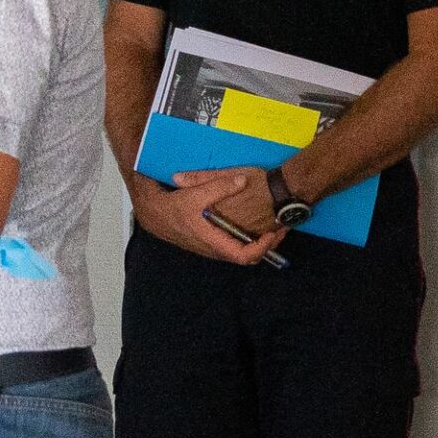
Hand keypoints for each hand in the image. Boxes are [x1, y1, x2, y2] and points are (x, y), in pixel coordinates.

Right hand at [128, 169, 285, 265]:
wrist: (156, 215)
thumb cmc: (175, 208)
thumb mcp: (195, 194)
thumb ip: (219, 186)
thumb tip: (242, 181)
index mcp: (214, 242)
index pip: (244, 256)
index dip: (262, 248)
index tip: (272, 234)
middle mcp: (216, 250)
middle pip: (248, 256)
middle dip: (266, 244)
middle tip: (281, 228)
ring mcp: (214, 247)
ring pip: (242, 251)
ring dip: (259, 241)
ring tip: (273, 225)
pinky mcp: (212, 242)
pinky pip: (235, 245)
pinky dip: (248, 237)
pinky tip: (254, 222)